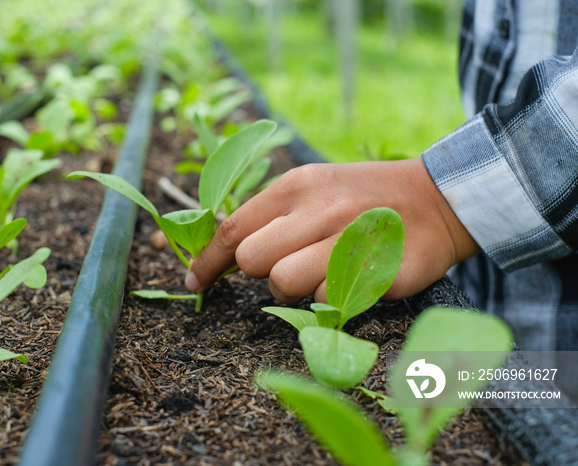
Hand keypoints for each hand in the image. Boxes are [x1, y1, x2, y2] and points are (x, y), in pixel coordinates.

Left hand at [185, 158, 479, 303]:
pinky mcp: (376, 268)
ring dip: (294, 289)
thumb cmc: (362, 199)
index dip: (208, 259)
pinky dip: (332, 297)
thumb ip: (270, 216)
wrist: (436, 199)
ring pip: (283, 282)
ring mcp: (348, 237)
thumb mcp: (313, 189)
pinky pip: (328, 299)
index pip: (234, 227)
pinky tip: (352, 278)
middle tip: (287, 265)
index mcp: (297, 185)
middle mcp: (318, 207)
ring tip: (320, 274)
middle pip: (251, 259)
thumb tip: (222, 249)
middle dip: (260, 272)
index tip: (195, 279)